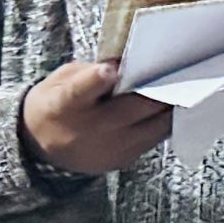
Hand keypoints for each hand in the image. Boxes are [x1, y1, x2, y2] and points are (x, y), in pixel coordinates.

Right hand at [19, 61, 171, 174]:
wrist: (41, 146)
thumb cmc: (55, 104)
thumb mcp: (59, 82)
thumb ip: (88, 72)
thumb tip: (123, 63)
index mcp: (64, 104)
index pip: (80, 91)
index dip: (96, 79)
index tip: (111, 68)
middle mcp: (88, 129)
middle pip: (132, 107)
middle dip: (157, 88)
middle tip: (178, 71)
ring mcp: (109, 147)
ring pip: (154, 125)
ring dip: (168, 106)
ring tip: (182, 88)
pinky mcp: (124, 159)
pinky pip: (155, 138)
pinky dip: (164, 122)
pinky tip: (170, 108)